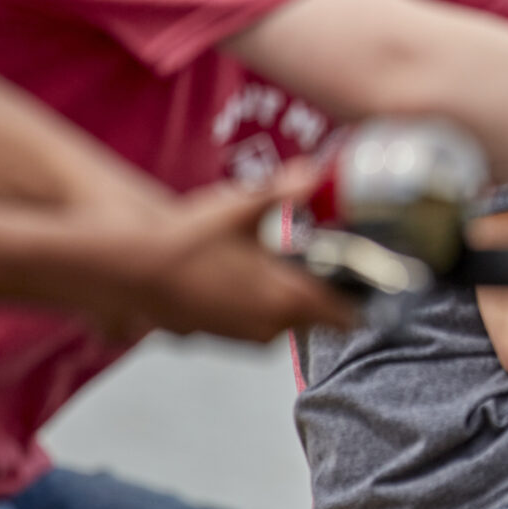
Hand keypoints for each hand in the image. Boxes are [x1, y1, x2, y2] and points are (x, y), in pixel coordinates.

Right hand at [85, 169, 358, 342]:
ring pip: (288, 321)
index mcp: (287, 299)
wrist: (131, 269)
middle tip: (326, 260)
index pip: (347, 316)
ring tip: (283, 263)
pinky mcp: (223, 338)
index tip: (376, 280)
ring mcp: (245, 336)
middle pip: (319, 317)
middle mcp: (271, 326)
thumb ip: (285, 190)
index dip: (365, 300)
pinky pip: (260, 324)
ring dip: (292, 298)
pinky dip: (264, 305)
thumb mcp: (242, 208)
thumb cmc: (187, 240)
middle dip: (326, 292)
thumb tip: (318, 170)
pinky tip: (249, 276)